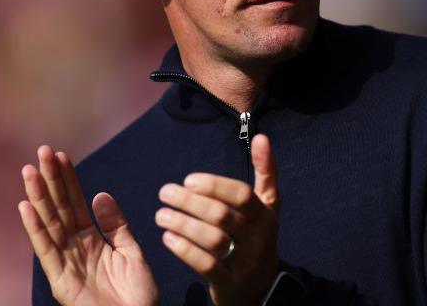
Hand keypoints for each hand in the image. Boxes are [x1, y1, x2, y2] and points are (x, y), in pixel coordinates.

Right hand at [18, 146, 158, 305]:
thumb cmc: (138, 296)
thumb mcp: (131, 252)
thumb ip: (116, 225)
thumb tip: (99, 194)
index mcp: (91, 241)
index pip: (76, 204)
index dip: (69, 180)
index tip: (62, 155)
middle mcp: (74, 249)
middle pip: (59, 208)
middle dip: (51, 180)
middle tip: (41, 152)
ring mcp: (66, 264)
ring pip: (49, 224)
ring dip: (38, 197)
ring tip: (29, 171)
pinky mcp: (60, 281)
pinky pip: (46, 251)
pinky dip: (35, 230)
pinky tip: (26, 207)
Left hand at [156, 134, 280, 305]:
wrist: (261, 288)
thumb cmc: (256, 237)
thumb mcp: (266, 207)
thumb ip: (265, 172)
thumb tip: (262, 137)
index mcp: (266, 214)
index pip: (241, 194)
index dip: (214, 185)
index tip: (188, 179)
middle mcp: (259, 238)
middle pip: (222, 215)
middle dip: (190, 202)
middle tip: (165, 192)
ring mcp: (246, 262)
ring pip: (213, 238)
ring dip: (183, 224)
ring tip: (160, 214)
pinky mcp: (230, 282)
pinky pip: (206, 264)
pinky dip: (184, 249)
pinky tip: (167, 237)